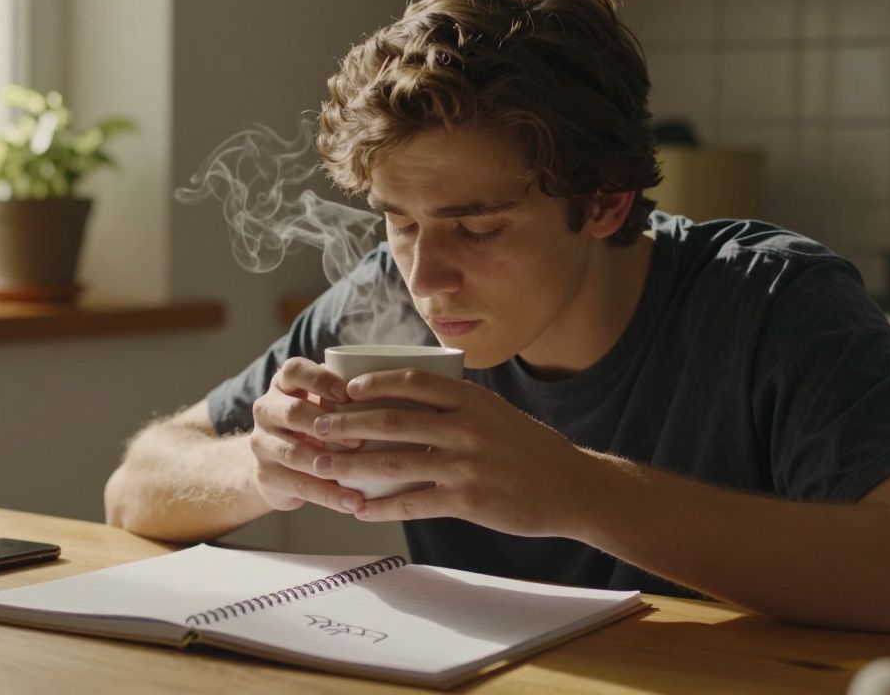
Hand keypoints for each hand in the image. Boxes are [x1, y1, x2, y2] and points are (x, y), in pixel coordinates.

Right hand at [249, 357, 367, 514]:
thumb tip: (398, 393)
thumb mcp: (324, 405)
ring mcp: (262, 443)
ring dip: (331, 465)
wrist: (277, 465)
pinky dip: (329, 496)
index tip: (347, 394)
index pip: (293, 370)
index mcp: (283, 385)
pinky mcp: (265, 475)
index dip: (319, 380)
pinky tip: (353, 503)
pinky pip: (299, 486)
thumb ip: (347, 397)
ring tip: (363, 473)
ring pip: (294, 453)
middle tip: (360, 441)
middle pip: (292, 412)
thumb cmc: (315, 426)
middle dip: (328, 426)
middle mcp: (266, 409)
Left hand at [308, 368, 594, 536]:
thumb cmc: (529, 449)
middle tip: (317, 428)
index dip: (373, 383)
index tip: (344, 389)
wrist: (573, 487)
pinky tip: (359, 509)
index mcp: (472, 399)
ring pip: (393, 462)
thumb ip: (456, 405)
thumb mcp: (495, 412)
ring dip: (351, 466)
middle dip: (346, 424)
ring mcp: (466, 465)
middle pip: (391, 420)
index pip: (412, 381)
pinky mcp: (468, 500)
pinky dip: (381, 507)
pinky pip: (412, 503)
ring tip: (324, 468)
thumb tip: (406, 397)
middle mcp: (466, 427)